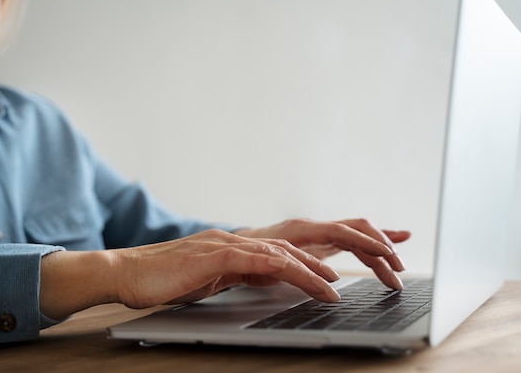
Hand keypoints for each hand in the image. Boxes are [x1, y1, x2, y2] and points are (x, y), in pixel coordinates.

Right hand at [40, 229, 347, 318]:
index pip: (303, 240)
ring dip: (329, 265)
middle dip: (356, 239)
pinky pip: (268, 263)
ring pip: (292, 249)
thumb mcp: (217, 277)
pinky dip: (299, 274)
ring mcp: (233, 243)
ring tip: (364, 278)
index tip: (377, 245)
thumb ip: (245, 272)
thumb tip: (274, 277)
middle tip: (393, 248)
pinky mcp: (220, 256)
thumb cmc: (168, 278)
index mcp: (248, 244)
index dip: (342, 240)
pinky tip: (321, 286)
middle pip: (310, 234)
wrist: (127, 272)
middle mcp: (246, 238)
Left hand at [236, 218, 410, 289]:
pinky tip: (391, 246)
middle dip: (380, 247)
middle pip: (356, 230)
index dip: (364, 241)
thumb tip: (309, 279)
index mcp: (302, 229)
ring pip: (358, 236)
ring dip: (379, 252)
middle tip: (398, 269)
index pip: (340, 230)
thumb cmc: (251, 254)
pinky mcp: (324, 241)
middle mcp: (315, 227)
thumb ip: (287, 267)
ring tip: (397, 271)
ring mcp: (321, 232)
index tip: (385, 253)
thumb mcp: (265, 263)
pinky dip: (371, 244)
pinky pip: (352, 240)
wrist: (241, 245)